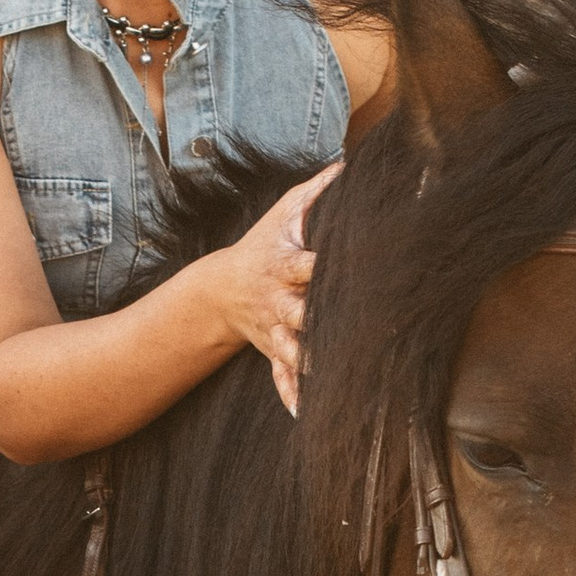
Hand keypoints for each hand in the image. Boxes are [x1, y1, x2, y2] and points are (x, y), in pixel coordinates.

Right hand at [209, 167, 337, 416]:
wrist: (223, 288)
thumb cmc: (265, 244)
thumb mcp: (286, 211)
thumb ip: (319, 190)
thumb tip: (351, 163)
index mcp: (285, 265)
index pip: (307, 266)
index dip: (323, 268)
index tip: (347, 269)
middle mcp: (279, 300)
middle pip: (300, 312)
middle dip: (318, 322)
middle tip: (347, 329)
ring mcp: (275, 329)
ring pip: (291, 349)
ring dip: (306, 363)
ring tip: (327, 377)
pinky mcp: (274, 351)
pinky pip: (281, 376)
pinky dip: (290, 394)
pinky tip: (305, 412)